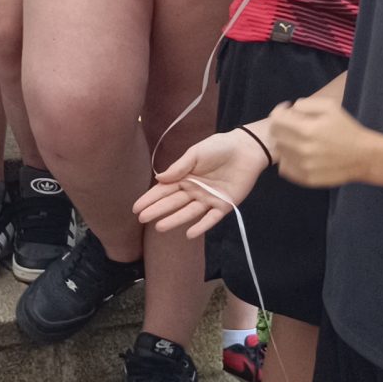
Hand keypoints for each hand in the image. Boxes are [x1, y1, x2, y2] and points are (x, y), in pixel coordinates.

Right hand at [135, 129, 269, 242]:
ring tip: (159, 227)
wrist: (246, 149)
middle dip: (157, 210)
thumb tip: (158, 179)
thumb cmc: (219, 148)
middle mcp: (194, 191)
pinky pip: (211, 218)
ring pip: (188, 212)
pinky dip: (201, 226)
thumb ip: (178, 167)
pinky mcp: (224, 205)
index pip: (164, 190)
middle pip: (173, 203)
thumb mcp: (195, 153)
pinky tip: (189, 234)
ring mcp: (208, 200)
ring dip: (174, 220)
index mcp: (185, 177)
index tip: (136, 208)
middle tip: (142, 219)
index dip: (150, 199)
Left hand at [269, 96, 377, 189]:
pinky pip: (284, 168)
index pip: (275, 120)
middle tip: (295, 125)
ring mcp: (303, 167)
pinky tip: (301, 155)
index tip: (287, 111)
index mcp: (306, 130)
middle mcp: (302, 150)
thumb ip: (305, 104)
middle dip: (282, 126)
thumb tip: (289, 109)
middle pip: (275, 135)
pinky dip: (289, 160)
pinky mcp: (306, 179)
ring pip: (280, 151)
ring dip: (286, 143)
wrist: (364, 157)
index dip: (279, 112)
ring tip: (300, 140)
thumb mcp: (330, 106)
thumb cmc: (346, 129)